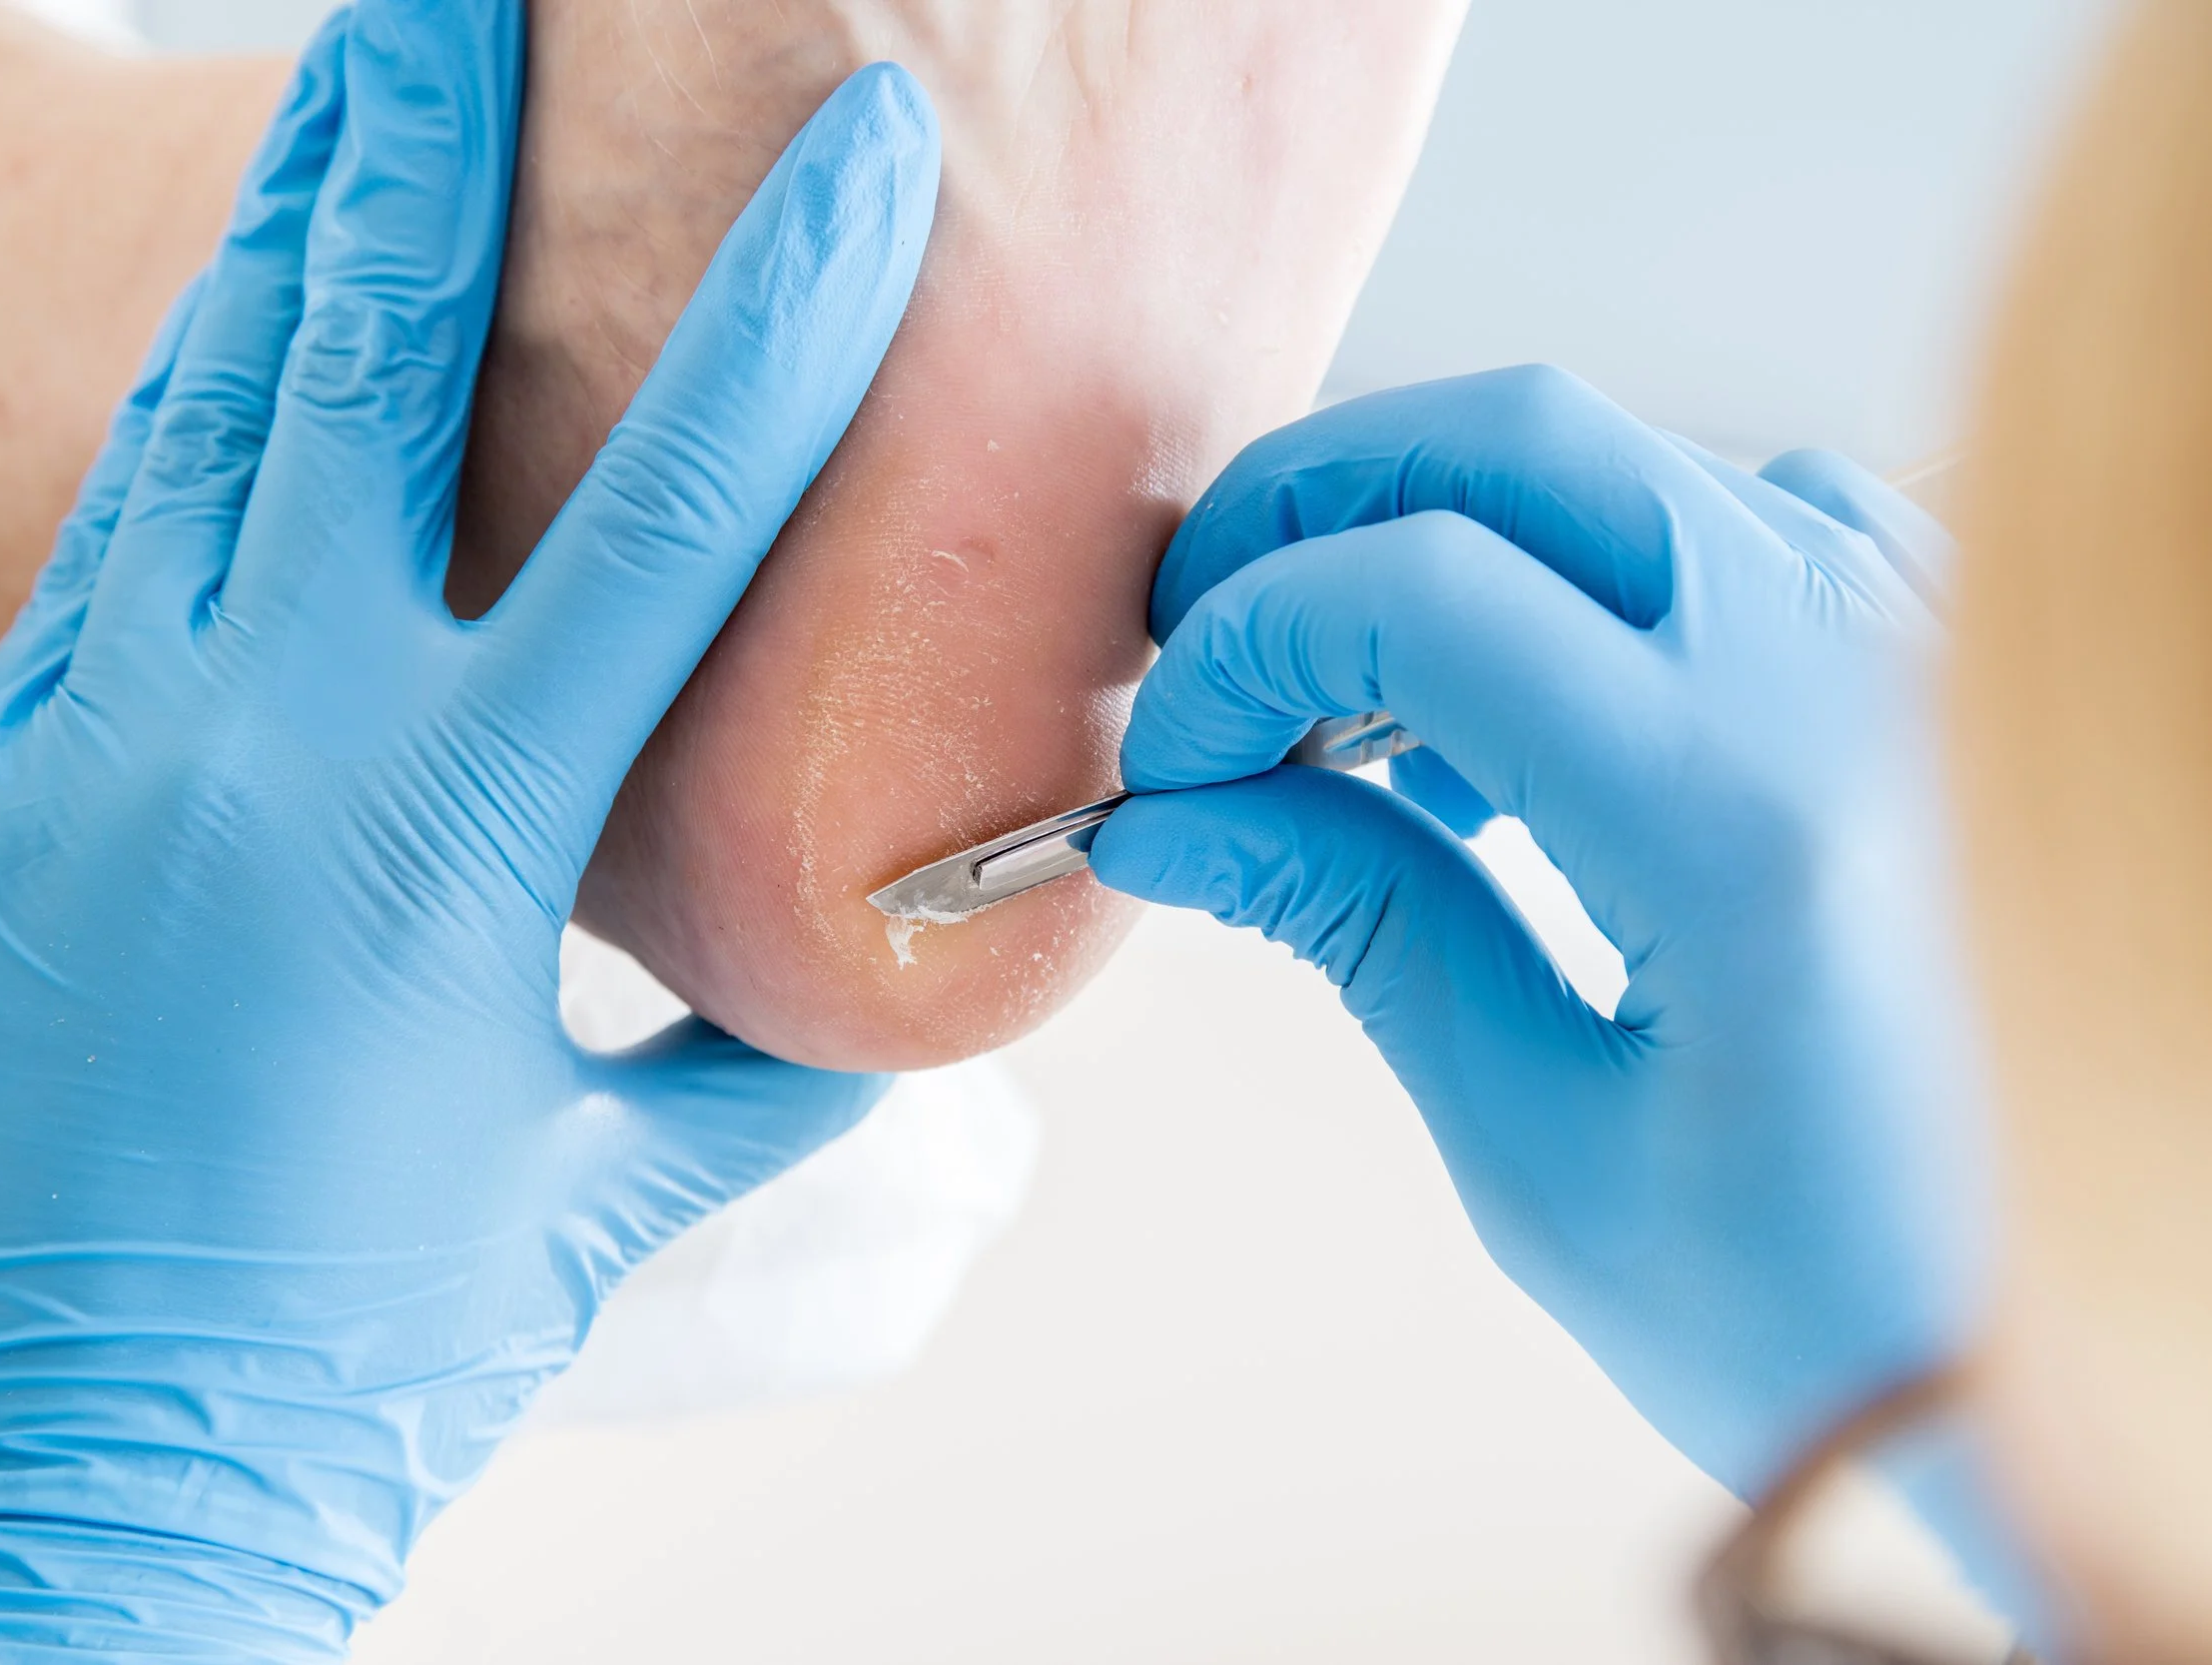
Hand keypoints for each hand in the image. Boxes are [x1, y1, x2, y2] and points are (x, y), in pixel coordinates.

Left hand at [0, 6, 936, 1656]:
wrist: (23, 1494)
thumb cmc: (328, 1367)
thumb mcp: (579, 1203)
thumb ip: (747, 1069)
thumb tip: (877, 985)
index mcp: (454, 841)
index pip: (666, 512)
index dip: (783, 309)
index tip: (868, 148)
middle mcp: (265, 743)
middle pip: (365, 354)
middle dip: (433, 124)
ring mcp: (97, 738)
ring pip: (201, 406)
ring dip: (295, 221)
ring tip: (359, 80)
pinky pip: (100, 532)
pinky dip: (188, 405)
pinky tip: (246, 328)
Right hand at [1091, 366, 1984, 1495]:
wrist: (2056, 1365)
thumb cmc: (1831, 1312)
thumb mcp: (1544, 1147)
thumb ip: (1359, 925)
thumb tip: (1174, 811)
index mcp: (1741, 817)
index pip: (1420, 594)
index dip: (1244, 643)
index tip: (1168, 754)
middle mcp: (1855, 679)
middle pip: (1522, 442)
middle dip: (1317, 500)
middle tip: (1208, 629)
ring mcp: (1926, 649)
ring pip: (1630, 462)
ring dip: (1445, 534)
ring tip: (1356, 715)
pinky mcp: (1955, 669)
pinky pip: (1757, 513)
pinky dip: (1596, 566)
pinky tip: (1544, 706)